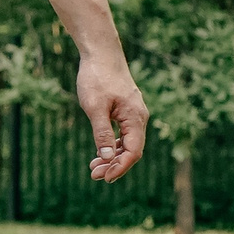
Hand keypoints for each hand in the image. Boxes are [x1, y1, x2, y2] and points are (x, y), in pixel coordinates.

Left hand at [77, 54, 147, 181]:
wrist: (101, 54)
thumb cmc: (97, 78)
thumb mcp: (94, 108)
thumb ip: (102, 133)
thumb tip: (107, 158)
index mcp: (135, 118)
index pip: (133, 152)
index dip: (120, 167)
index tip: (105, 178)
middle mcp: (139, 118)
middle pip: (132, 150)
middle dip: (115, 165)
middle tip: (94, 176)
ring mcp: (133, 114)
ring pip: (127, 142)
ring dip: (113, 156)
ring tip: (93, 167)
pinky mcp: (126, 110)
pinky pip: (123, 133)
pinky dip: (113, 144)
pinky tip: (101, 152)